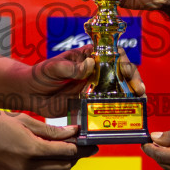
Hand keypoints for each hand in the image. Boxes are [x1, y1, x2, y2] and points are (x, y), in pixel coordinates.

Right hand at [0, 108, 97, 169]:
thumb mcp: (23, 120)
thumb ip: (50, 129)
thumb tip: (72, 133)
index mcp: (31, 150)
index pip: (67, 153)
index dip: (80, 146)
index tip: (88, 139)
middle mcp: (27, 166)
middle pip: (64, 167)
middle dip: (76, 157)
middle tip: (84, 145)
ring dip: (64, 165)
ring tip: (68, 151)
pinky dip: (50, 169)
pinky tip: (51, 156)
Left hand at [23, 46, 145, 117]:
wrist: (29, 94)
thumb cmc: (39, 75)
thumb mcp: (53, 67)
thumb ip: (70, 67)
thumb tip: (90, 65)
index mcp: (88, 57)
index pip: (112, 54)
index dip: (123, 60)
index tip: (127, 70)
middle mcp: (95, 71)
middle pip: (121, 71)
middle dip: (133, 78)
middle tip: (139, 89)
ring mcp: (94, 88)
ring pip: (118, 89)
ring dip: (130, 94)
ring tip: (139, 102)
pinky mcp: (89, 104)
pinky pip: (106, 105)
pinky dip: (117, 109)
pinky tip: (126, 115)